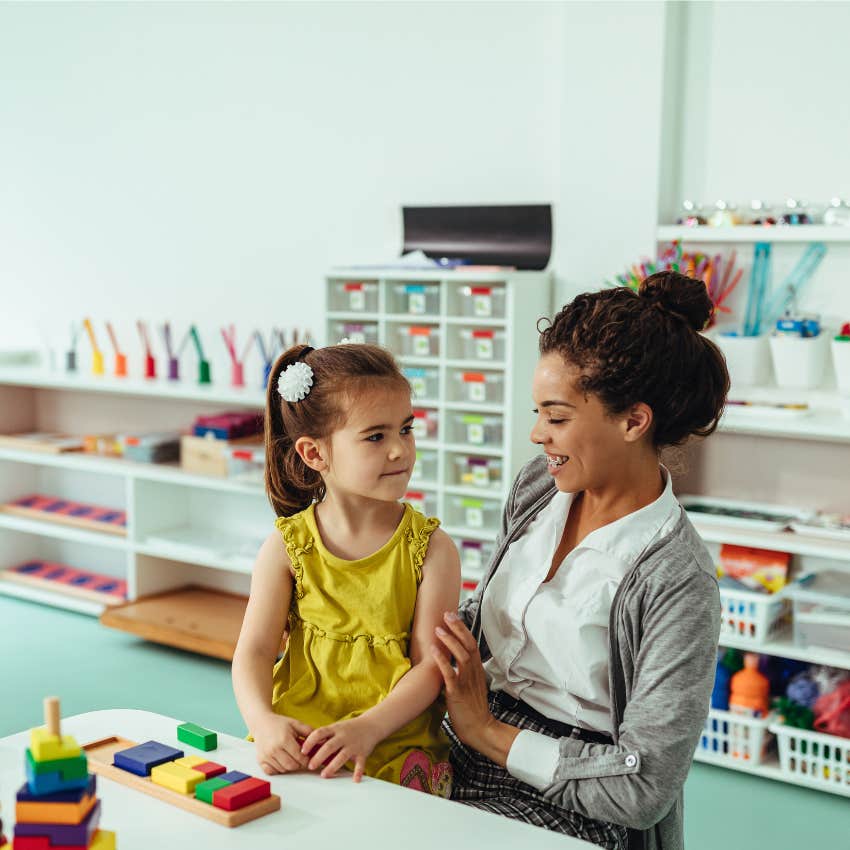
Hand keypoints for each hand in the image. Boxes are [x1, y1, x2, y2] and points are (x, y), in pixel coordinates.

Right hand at [252, 713, 313, 774]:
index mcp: (284, 739)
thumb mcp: (296, 724)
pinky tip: (281, 760)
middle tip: (301, 758)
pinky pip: (273, 771)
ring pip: (283, 770)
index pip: (300, 757)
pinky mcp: (260, 760)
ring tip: (291, 756)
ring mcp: (266, 756)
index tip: (309, 756)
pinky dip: (279, 769)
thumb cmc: (280, 723)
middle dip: (299, 764)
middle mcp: (274, 749)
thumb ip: (309, 732)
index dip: (307, 759)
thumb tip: (323, 740)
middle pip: (292, 766)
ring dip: (289, 766)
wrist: (261, 723)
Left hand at [300, 716, 380, 780]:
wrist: (371, 725)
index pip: (320, 733)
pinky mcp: (363, 753)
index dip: (310, 741)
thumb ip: (324, 737)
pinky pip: (360, 763)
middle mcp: (344, 736)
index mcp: (335, 729)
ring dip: (333, 766)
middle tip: (310, 766)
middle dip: (319, 756)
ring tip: (324, 775)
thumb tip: (306, 749)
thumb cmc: (349, 729)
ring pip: (342, 756)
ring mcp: (353, 745)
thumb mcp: (336, 728)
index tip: (302, 751)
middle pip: (329, 746)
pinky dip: (358, 772)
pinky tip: (355, 780)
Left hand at [431, 611, 517, 763]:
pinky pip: (450, 673)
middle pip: (469, 644)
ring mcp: (467, 682)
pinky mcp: (458, 693)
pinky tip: (434, 650)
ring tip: (438, 629)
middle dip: (458, 628)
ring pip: (462, 655)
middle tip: (447, 614)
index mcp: (477, 670)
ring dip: (450, 641)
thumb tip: (450, 661)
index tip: (453, 617)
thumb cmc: (473, 708)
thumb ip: (463, 672)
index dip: (463, 629)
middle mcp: (474, 673)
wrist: (480, 729)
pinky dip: (442, 660)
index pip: (472, 644)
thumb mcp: (471, 686)